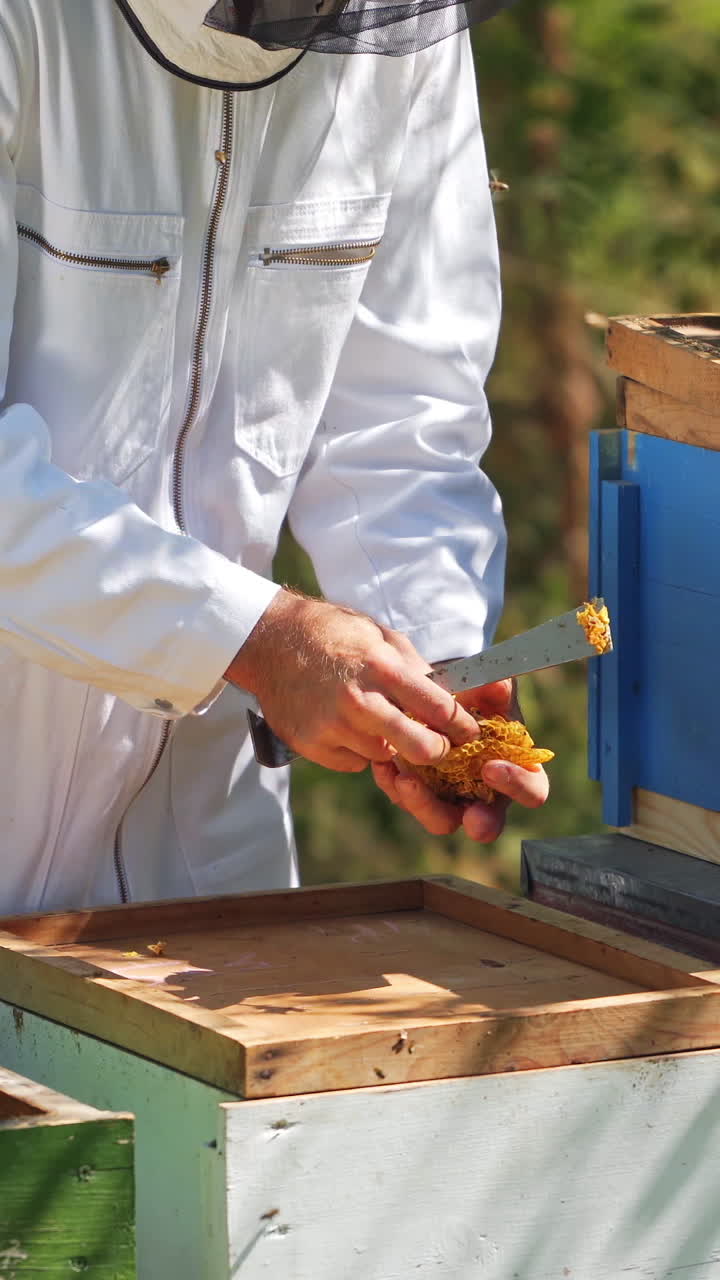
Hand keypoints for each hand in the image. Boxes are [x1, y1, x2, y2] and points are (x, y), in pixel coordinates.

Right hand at [225, 590, 480, 771]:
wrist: (272, 641)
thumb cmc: (334, 635)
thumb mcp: (380, 637)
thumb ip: (415, 669)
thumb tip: (453, 698)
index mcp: (381, 667)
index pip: (438, 708)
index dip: (461, 725)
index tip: (468, 732)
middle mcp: (357, 700)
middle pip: (419, 748)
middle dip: (435, 751)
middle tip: (436, 746)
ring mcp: (331, 725)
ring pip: (383, 756)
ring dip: (388, 746)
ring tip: (375, 719)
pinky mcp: (311, 744)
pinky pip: (353, 762)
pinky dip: (357, 750)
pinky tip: (346, 724)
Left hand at [371, 677, 549, 842]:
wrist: (441, 696)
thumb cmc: (478, 696)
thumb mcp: (488, 687)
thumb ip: (495, 687)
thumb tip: (498, 683)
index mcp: (517, 770)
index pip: (532, 790)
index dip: (517, 785)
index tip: (492, 767)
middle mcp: (487, 794)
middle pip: (488, 823)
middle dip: (479, 822)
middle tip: (470, 816)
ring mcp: (453, 799)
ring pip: (442, 820)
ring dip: (424, 805)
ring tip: (405, 779)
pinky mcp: (422, 794)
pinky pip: (409, 800)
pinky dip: (395, 784)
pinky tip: (384, 764)